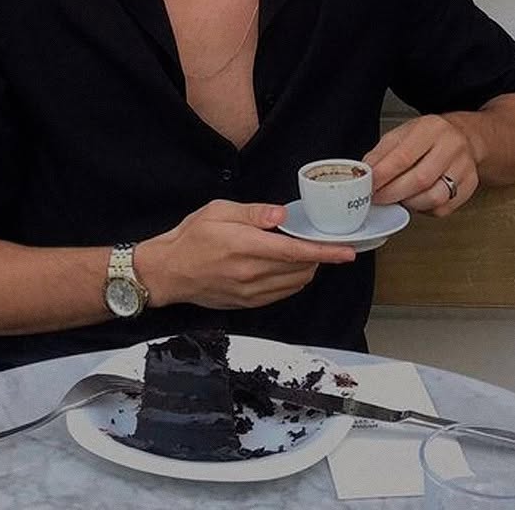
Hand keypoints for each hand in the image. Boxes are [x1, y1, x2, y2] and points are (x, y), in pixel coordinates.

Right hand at [137, 199, 355, 309]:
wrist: (167, 272)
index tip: (346, 251)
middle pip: (300, 268)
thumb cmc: (190, 237)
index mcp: (245, 246)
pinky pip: (281, 294)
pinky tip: (287, 268)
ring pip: (295, 284)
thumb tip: (280, 215)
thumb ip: (252, 212)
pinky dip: (292, 281)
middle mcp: (251, 273)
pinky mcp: (247, 303)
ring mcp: (250, 292)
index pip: (295, 251)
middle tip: (318, 239)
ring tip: (302, 252)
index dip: (325, 252)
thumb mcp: (218, 211)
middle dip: (317, 255)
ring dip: (306, 269)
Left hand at [363, 114, 479, 215]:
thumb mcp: (402, 134)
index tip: (368, 185)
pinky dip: (424, 210)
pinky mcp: (470, 186)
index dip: (383, 175)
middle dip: (393, 193)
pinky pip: (443, 208)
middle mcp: (452, 146)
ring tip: (396, 198)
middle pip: (420, 179)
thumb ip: (381, 153)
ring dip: (409, 203)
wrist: (464, 137)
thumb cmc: (429, 136)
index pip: (404, 156)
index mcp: (431, 128)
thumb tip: (365, 172)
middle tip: (377, 197)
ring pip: (434, 197)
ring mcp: (464, 167)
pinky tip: (416, 200)